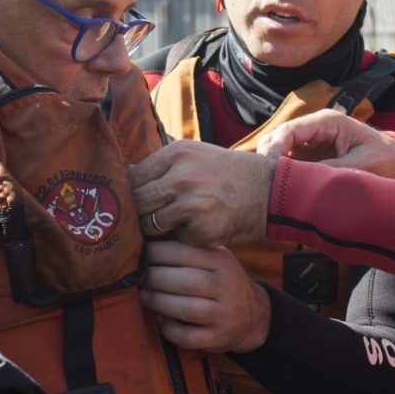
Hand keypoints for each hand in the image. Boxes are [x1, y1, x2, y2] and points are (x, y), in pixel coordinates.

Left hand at [130, 140, 273, 246]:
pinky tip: (194, 229)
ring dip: (156, 229)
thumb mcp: (195, 155)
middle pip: (137, 202)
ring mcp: (191, 205)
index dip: (129, 191)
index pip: (133, 176)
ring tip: (169, 225)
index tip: (130, 199)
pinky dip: (181, 238)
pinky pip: (175, 239)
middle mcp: (181, 177)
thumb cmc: (226, 173)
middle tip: (142, 217)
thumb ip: (162, 165)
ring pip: (151, 225)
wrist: (268, 191)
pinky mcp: (201, 230)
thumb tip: (126, 173)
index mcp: (176, 154)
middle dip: (138, 213)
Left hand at [141, 241, 270, 352]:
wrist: (254, 315)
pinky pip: (188, 337)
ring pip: (187, 309)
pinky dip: (169, 329)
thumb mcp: (215, 259)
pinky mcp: (218, 339)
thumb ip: (188, 250)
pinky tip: (161, 320)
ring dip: (159, 303)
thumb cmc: (221, 281)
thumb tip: (147, 241)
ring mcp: (224, 315)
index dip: (158, 252)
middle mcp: (227, 287)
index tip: (141, 253)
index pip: (186, 253)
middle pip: (186, 281)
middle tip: (138, 276)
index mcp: (222, 261)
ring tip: (145, 296)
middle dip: (155, 278)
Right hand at [257, 110, 394, 178]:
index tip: (271, 171)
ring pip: (279, 150)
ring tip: (274, 188)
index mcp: (326, 121)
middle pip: (277, 137)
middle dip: (268, 157)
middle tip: (267, 183)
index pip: (289, 130)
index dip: (275, 149)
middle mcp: (314, 128)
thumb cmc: (383, 157)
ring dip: (274, 167)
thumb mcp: (362, 164)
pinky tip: (283, 189)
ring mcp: (310, 141)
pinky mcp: (310, 155)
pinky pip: (288, 162)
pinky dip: (283, 174)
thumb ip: (334, 170)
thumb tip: (306, 182)